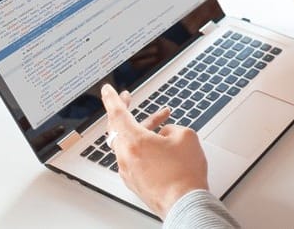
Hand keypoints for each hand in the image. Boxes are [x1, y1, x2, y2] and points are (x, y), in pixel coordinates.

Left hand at [101, 84, 208, 218]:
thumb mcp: (186, 136)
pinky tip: (160, 146)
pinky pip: (133, 156)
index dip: (112, 98)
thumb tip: (164, 133)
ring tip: (162, 122)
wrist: (184, 203)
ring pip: (128, 142)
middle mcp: (126, 156)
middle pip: (119, 127)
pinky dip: (143, 146)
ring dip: (142, 129)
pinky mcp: (134, 181)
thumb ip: (172, 128)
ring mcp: (128, 170)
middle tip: (128, 98)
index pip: (117, 113)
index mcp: (134, 141)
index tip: (107, 89)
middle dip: (125, 110)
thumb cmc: (184, 174)